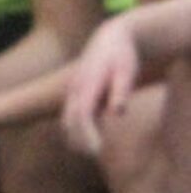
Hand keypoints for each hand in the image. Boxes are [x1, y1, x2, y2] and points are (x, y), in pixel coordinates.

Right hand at [61, 18, 140, 155]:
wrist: (110, 38)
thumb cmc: (122, 56)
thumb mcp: (127, 71)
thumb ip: (121, 91)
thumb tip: (117, 113)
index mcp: (87, 85)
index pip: (80, 115)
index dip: (85, 135)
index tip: (97, 150)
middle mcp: (75, 89)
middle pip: (69, 122)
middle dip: (79, 141)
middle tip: (95, 155)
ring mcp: (72, 91)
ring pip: (66, 120)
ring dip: (75, 137)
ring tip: (93, 151)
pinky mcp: (74, 93)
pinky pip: (69, 116)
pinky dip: (76, 130)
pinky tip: (90, 138)